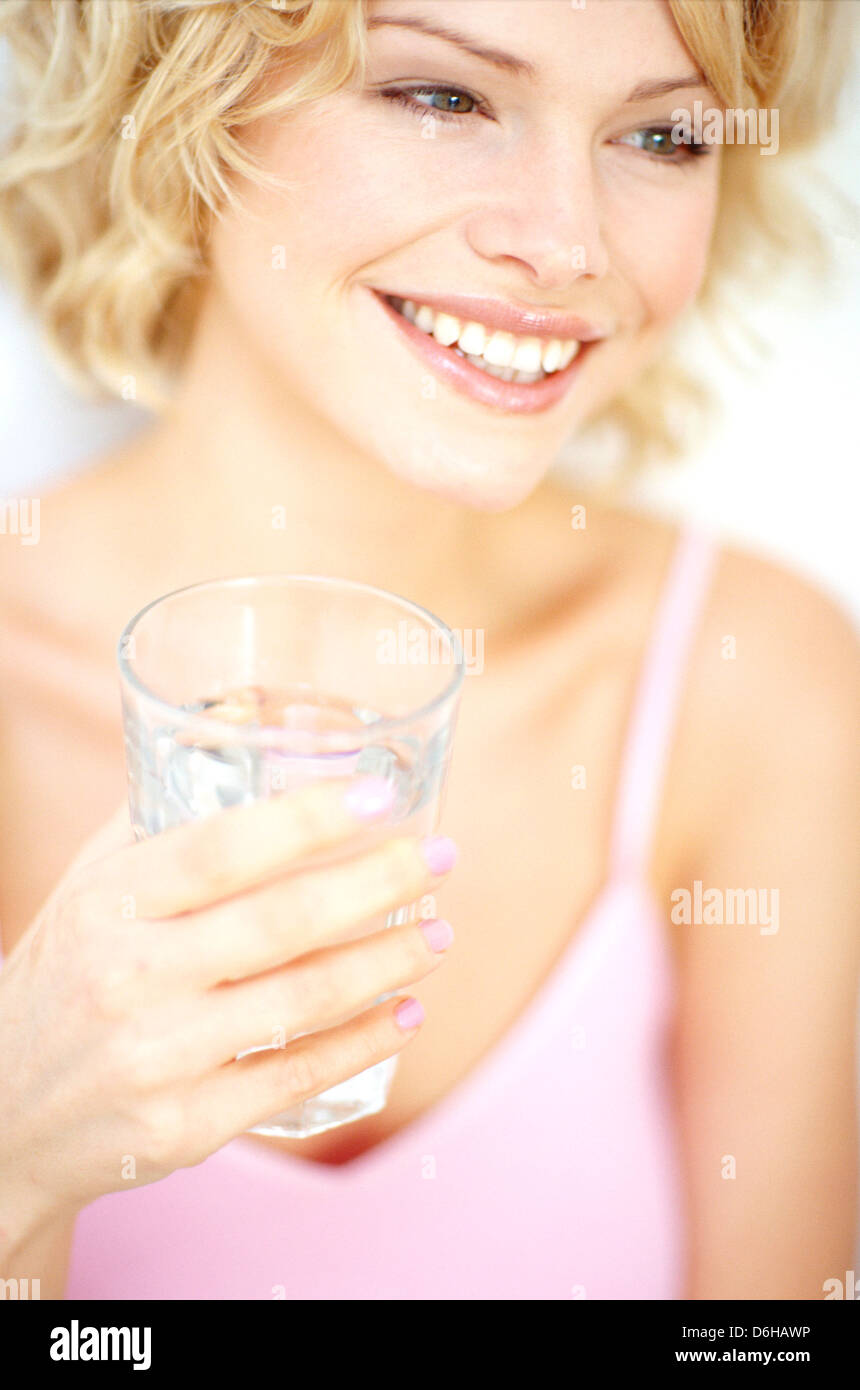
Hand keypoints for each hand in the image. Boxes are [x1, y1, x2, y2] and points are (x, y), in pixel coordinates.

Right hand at [0, 777, 454, 1242]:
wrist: (5, 1111)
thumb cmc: (69, 971)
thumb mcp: (91, 883)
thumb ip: (166, 806)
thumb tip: (248, 712)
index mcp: (109, 903)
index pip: (221, 849)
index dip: (308, 819)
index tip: (378, 795)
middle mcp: (131, 977)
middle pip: (282, 920)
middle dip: (378, 882)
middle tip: (439, 857)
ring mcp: (160, 1057)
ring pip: (305, 997)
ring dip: (390, 960)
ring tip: (440, 932)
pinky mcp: (187, 1124)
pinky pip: (298, 1074)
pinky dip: (366, 1039)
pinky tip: (406, 1010)